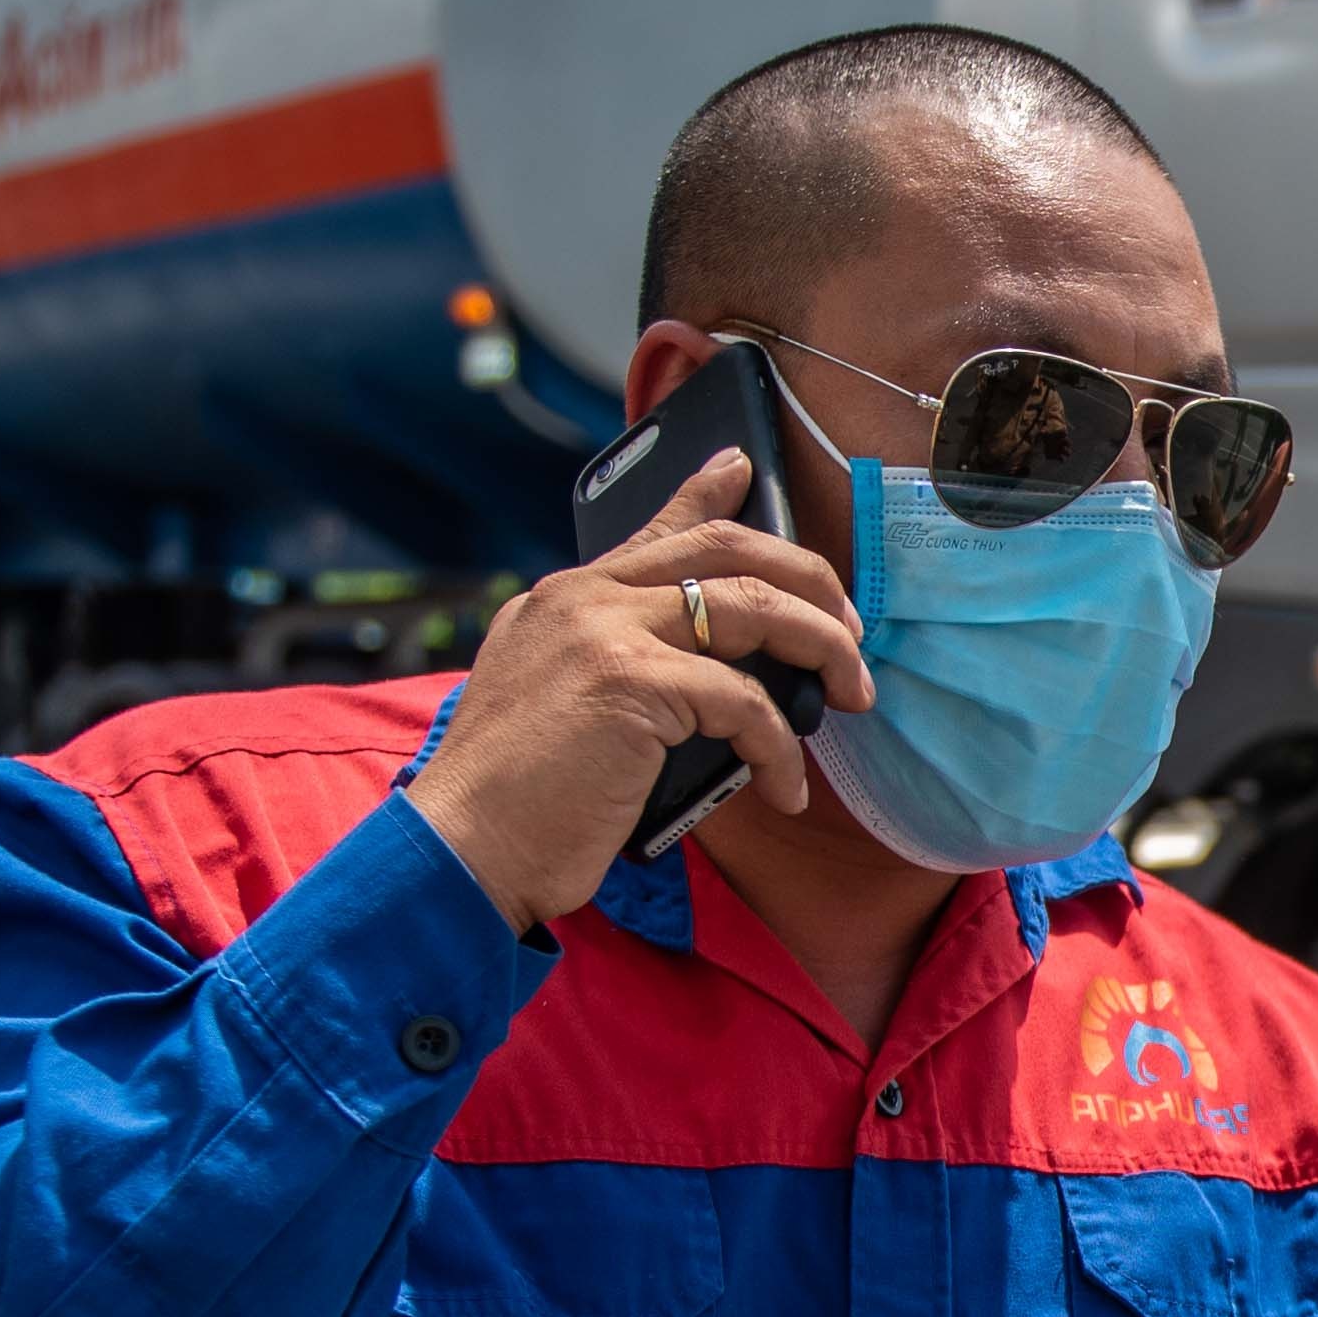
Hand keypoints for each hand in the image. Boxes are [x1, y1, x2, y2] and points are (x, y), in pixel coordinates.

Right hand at [405, 448, 871, 931]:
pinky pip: (744, 700)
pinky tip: (786, 789)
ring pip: (753, 606)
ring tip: (853, 695)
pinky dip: (780, 747)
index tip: (747, 469)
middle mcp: (583, 597)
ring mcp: (604, 630)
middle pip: (725, 549)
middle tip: (852, 634)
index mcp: (564, 598)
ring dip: (822, 648)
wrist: (464, 847)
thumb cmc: (521, 803)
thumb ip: (620, 669)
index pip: (653, 528)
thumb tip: (707, 678)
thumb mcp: (564, 709)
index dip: (708, 491)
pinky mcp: (630, 680)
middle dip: (809, 582)